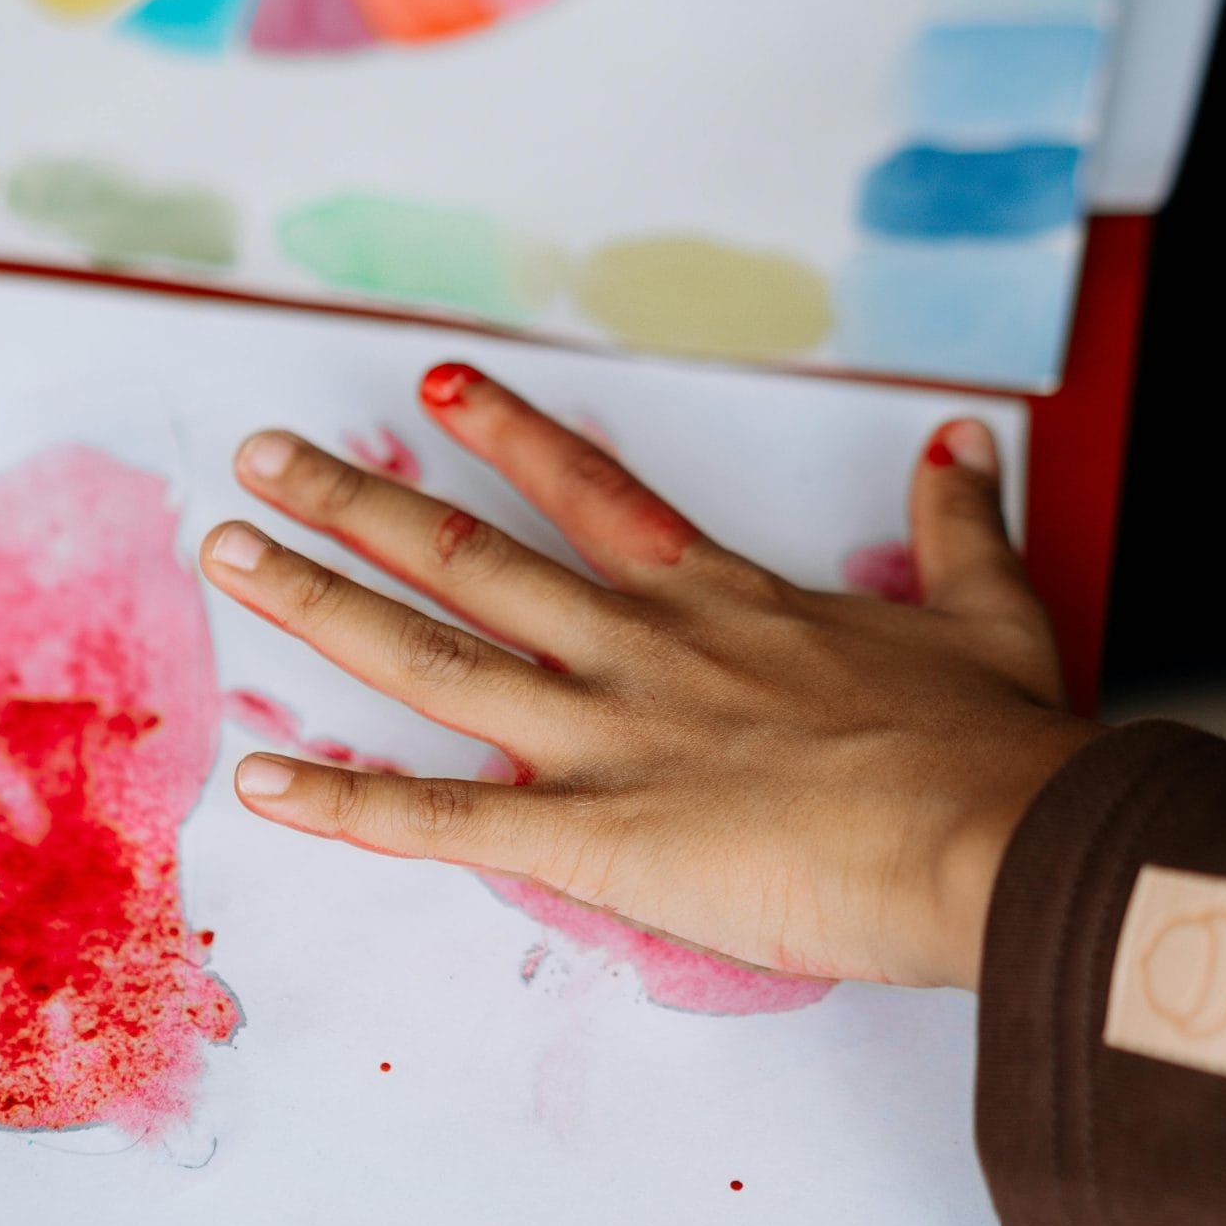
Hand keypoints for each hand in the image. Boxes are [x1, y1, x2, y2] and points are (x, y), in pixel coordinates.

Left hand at [197, 364, 1098, 989]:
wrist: (995, 838)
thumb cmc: (990, 744)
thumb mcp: (985, 610)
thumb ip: (954, 522)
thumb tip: (963, 443)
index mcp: (720, 601)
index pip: (588, 494)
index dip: (504, 436)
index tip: (428, 387)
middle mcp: (638, 649)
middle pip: (467, 556)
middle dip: (352, 502)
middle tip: (259, 458)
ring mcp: (604, 737)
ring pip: (429, 658)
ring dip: (320, 604)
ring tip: (231, 556)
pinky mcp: (592, 838)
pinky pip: (441, 822)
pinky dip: (346, 806)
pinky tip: (263, 786)